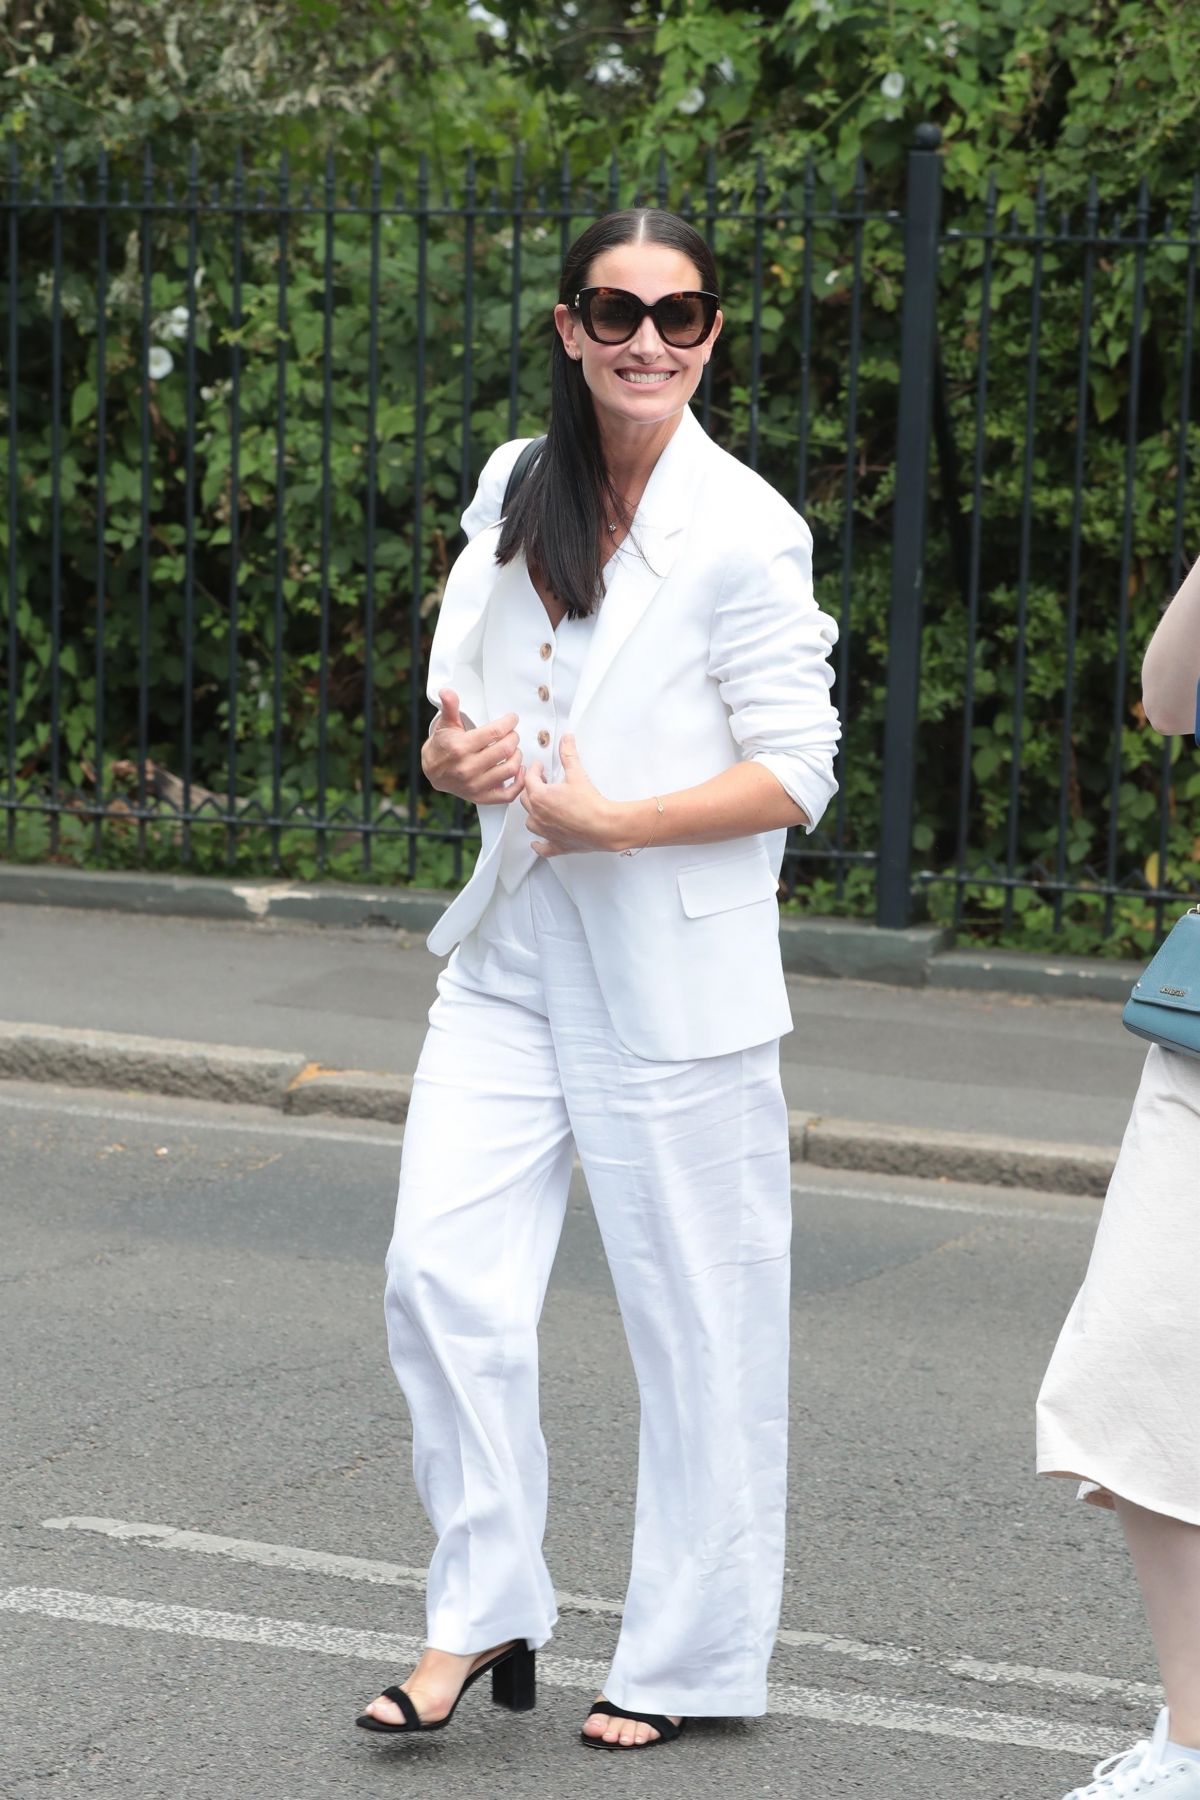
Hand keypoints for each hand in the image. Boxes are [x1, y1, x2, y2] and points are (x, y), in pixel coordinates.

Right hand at [421, 687, 524, 805]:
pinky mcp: (481, 797)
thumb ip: (450, 707)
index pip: (495, 732)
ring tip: (514, 749)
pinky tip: (518, 770)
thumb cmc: (442, 745)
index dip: (508, 723)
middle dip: (514, 737)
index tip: (512, 719)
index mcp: (460, 747)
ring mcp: (475, 785)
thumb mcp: (445, 724)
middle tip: (513, 734)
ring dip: (517, 756)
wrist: (432, 772)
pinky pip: (508, 795)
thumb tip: (446, 691)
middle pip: (505, 749)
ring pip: (510, 769)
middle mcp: (467, 768)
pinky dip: (518, 782)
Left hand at [520, 734, 618, 855]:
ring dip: (533, 813)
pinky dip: (539, 844)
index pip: (529, 779)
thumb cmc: (590, 804)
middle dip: (531, 788)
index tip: (539, 767)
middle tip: (540, 782)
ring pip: (530, 821)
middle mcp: (538, 815)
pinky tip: (538, 842)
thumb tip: (566, 739)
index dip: (534, 770)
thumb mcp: (577, 774)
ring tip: (541, 806)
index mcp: (540, 797)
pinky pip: (542, 846)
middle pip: (526, 799)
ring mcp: (546, 832)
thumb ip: (569, 754)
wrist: (604, 826)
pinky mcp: (556, 844)